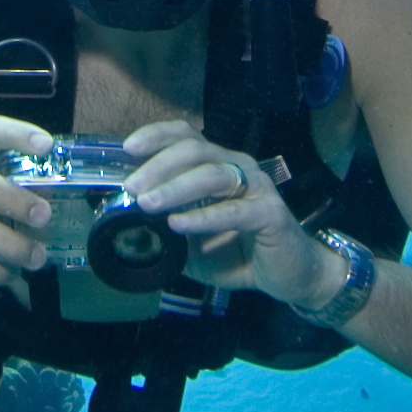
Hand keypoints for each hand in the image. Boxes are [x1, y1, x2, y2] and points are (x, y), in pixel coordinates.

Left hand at [121, 121, 342, 309]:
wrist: (288, 275)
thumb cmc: (236, 252)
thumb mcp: (190, 240)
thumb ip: (164, 227)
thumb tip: (124, 224)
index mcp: (218, 164)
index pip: (186, 135)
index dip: (157, 136)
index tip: (128, 148)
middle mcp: (238, 166)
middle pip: (194, 150)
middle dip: (158, 166)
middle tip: (132, 188)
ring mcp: (257, 187)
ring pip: (213, 174)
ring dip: (176, 187)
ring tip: (147, 204)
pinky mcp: (271, 213)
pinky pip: (234, 211)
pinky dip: (203, 217)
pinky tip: (178, 224)